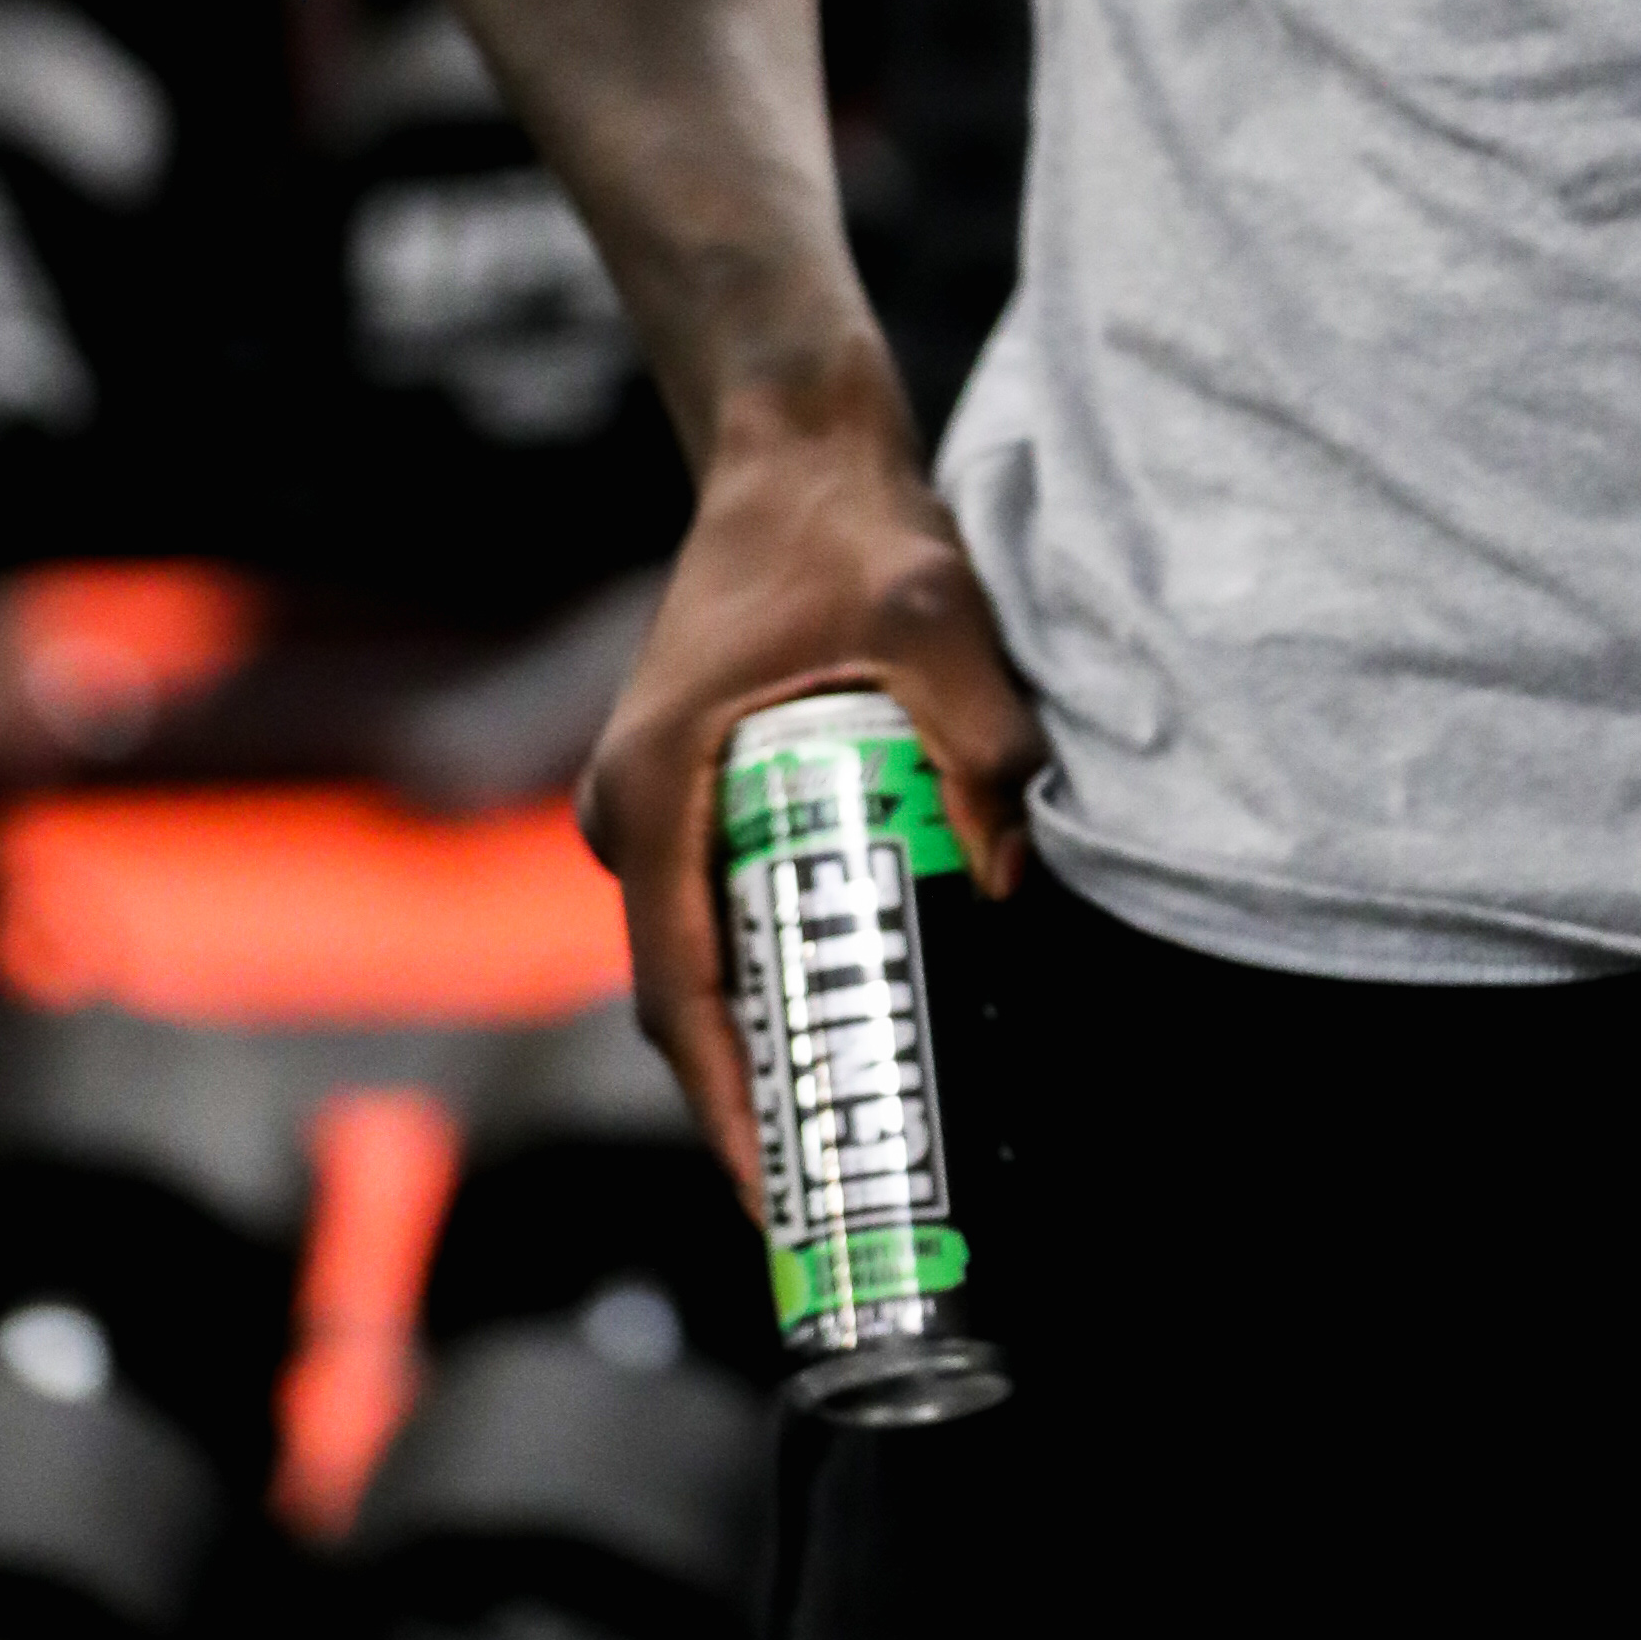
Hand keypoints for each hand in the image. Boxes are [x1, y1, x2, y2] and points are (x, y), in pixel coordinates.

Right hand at [581, 358, 1042, 1211]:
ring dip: (770, 1039)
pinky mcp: (688, 789)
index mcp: (654, 791)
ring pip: (705, 955)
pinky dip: (776, 967)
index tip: (776, 1195)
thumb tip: (1009, 871)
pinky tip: (856, 1009)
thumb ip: (979, 735)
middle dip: (756, 1103)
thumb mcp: (935, 616)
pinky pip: (722, 906)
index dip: (726, 1106)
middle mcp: (631, 813)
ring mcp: (652, 803)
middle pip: (687, 995)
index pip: (679, 991)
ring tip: (858, 1135)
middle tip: (844, 1195)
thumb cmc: (848, 527)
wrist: (795, 445)